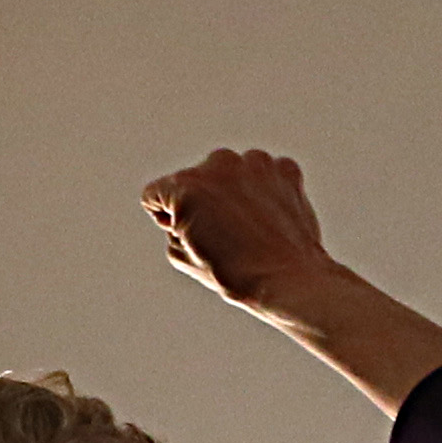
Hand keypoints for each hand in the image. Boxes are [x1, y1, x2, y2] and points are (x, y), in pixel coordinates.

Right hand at [141, 148, 329, 307]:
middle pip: (195, 180)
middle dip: (202, 201)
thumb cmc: (234, 273)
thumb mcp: (180, 255)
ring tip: (246, 228)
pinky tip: (268, 218)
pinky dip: (264, 191)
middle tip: (220, 234)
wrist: (286, 279)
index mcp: (186, 186)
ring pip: (231, 174)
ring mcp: (255, 163)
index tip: (186, 236)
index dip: (165, 219)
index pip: (155, 193)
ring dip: (233, 193)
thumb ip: (173, 226)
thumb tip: (187, 215)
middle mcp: (219, 164)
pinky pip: (264, 174)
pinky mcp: (284, 169)